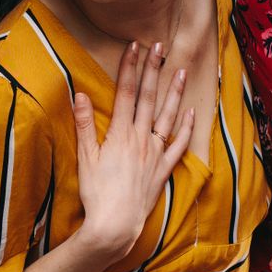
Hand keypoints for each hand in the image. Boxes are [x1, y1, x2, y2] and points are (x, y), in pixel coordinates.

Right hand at [73, 41, 195, 260]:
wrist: (115, 225)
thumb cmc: (96, 193)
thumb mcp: (85, 157)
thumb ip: (84, 124)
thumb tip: (80, 94)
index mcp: (120, 134)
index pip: (126, 92)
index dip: (130, 67)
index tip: (134, 46)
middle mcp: (141, 139)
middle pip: (148, 98)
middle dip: (153, 69)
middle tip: (159, 45)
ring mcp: (155, 154)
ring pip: (167, 116)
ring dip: (174, 92)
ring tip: (181, 71)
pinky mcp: (163, 170)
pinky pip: (178, 145)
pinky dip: (186, 128)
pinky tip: (191, 112)